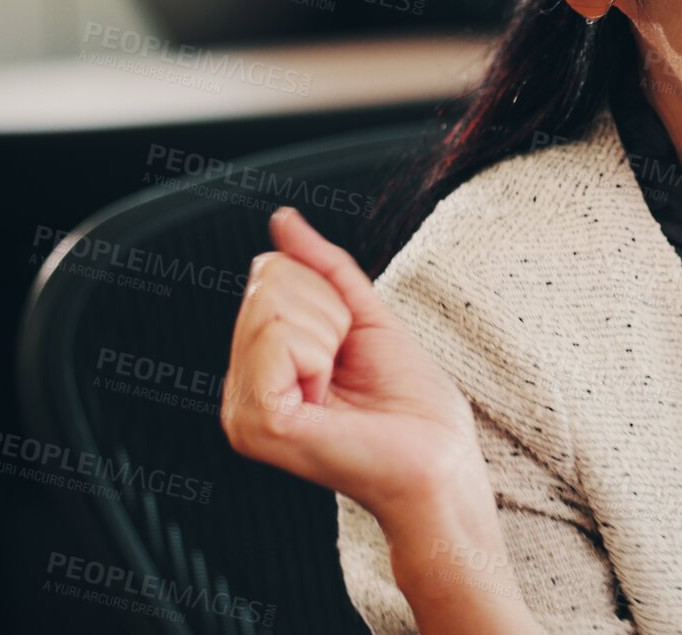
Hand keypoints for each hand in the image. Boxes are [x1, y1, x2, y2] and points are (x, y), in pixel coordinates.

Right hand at [220, 206, 487, 524]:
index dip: (326, 298)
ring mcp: (244, 413)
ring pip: (272, 306)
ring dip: (329, 334)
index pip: (266, 277)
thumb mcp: (365, 316)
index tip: (346, 347)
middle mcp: (240, 394)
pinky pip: (279, 337)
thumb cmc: (413, 405)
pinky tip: (330, 397)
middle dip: (329, 313)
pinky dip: (322, 354)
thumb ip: (322, 267)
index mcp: (259, 372)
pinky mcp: (261, 422)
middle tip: (345, 367)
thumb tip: (283, 222)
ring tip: (340, 384)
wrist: (440, 459)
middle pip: (266, 285)